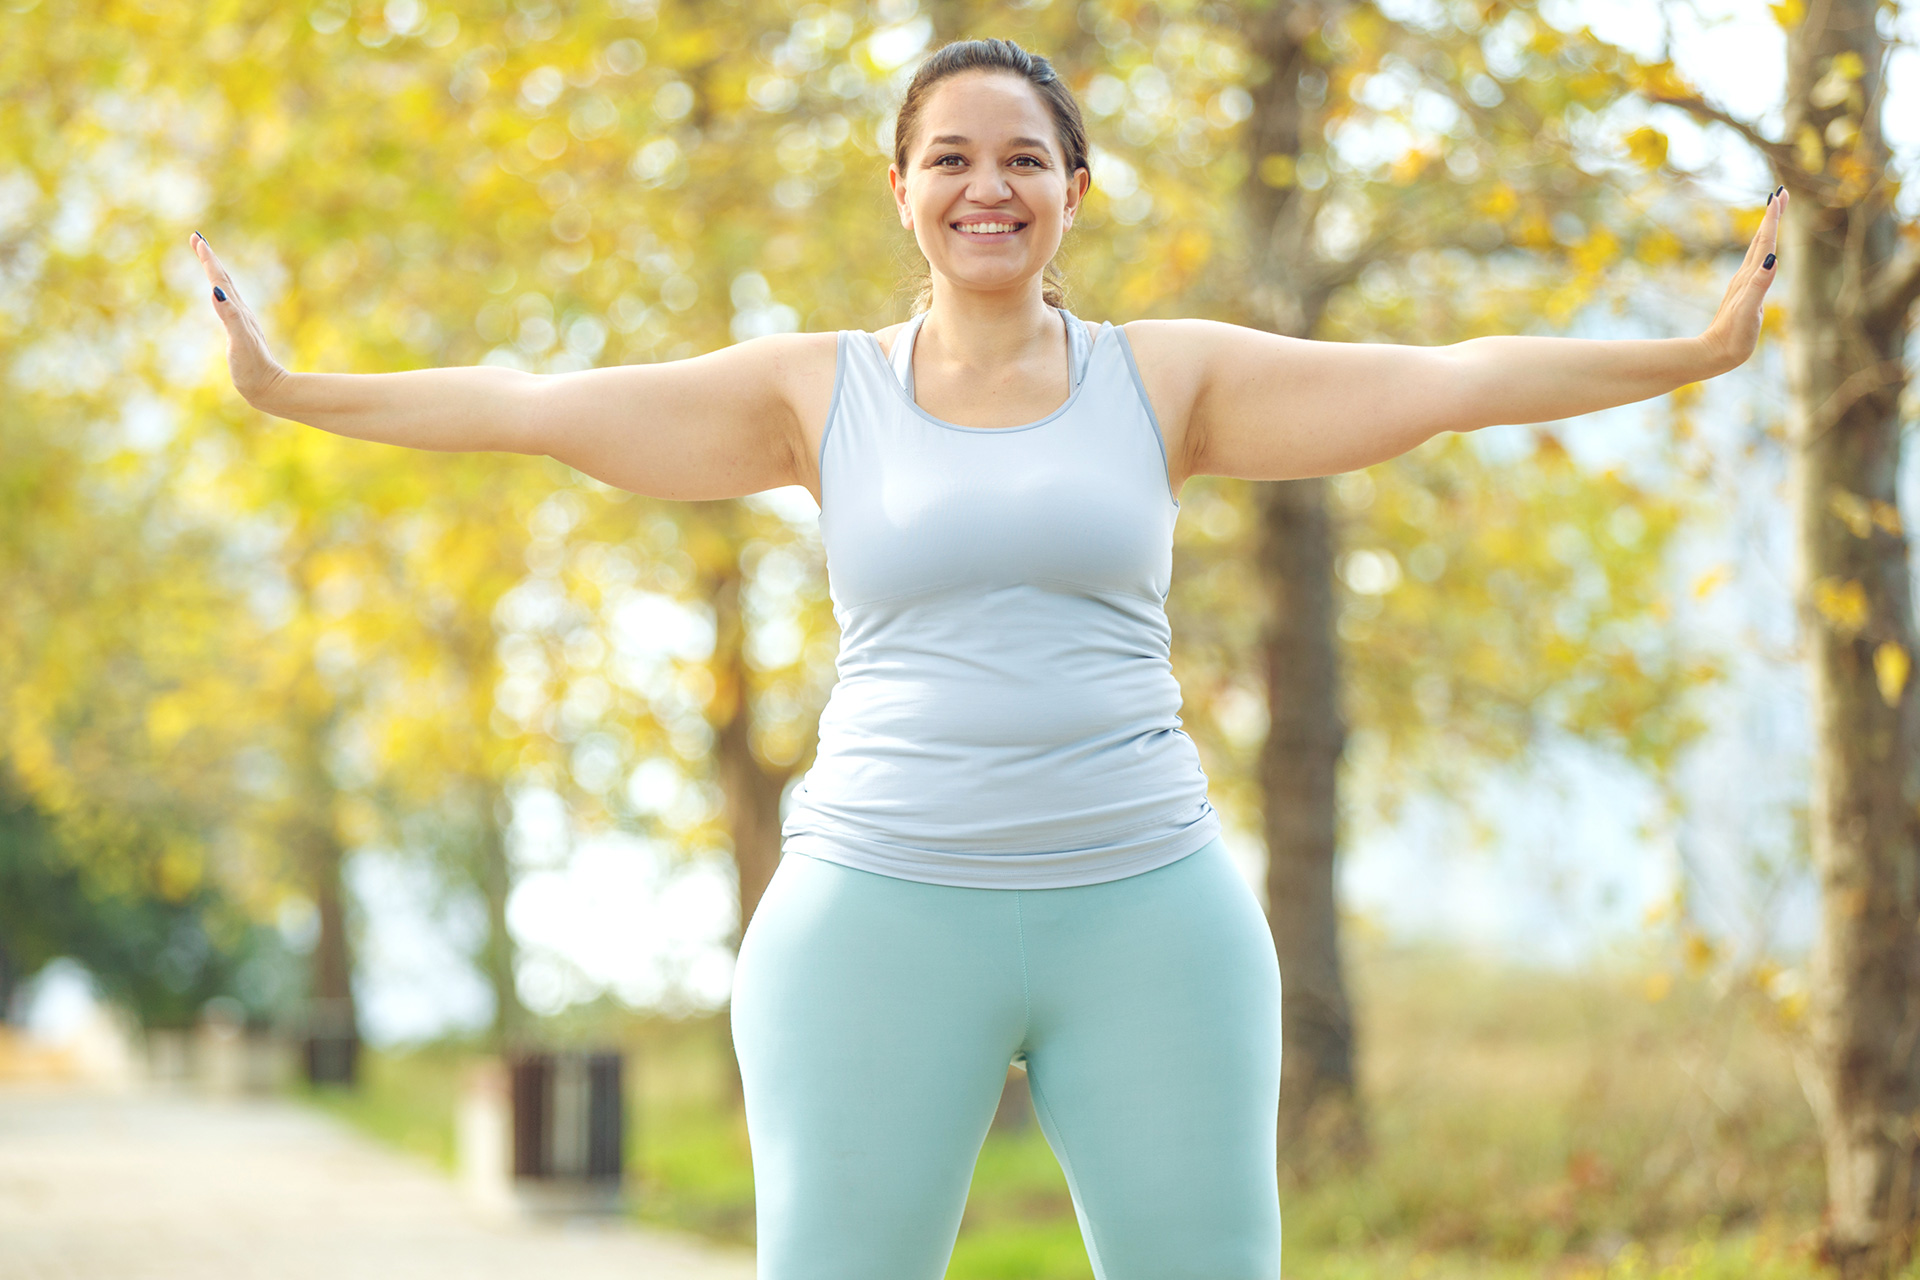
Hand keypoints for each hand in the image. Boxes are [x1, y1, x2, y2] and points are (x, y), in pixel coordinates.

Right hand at [189, 231, 289, 406]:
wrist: (269, 389)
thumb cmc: (253, 368)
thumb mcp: (239, 342)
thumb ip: (230, 316)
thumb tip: (216, 290)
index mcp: (237, 312)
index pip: (220, 279)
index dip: (208, 259)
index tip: (197, 237)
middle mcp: (240, 313)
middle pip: (223, 279)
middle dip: (209, 258)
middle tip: (197, 238)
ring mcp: (240, 323)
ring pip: (226, 290)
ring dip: (215, 272)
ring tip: (206, 259)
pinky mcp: (240, 333)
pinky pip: (228, 306)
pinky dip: (221, 293)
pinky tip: (219, 295)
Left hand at [1700, 186, 1784, 372]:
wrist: (1713, 355)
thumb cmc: (1733, 337)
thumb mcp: (1749, 311)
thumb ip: (1760, 284)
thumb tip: (1773, 258)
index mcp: (1751, 277)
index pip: (1765, 241)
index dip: (1773, 218)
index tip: (1779, 194)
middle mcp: (1746, 276)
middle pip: (1761, 239)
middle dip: (1772, 216)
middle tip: (1780, 193)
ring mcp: (1744, 285)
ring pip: (1758, 250)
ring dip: (1767, 230)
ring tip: (1774, 214)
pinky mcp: (1743, 295)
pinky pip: (1756, 266)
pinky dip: (1763, 252)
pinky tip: (1765, 253)